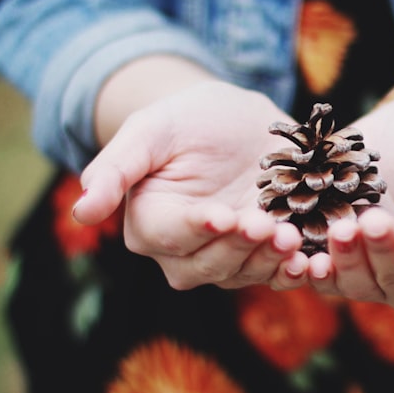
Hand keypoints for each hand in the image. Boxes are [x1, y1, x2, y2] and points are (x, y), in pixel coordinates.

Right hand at [73, 80, 306, 289]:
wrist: (236, 119)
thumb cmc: (186, 119)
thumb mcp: (151, 130)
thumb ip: (116, 168)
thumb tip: (81, 212)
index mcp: (149, 221)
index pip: (168, 236)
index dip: (196, 229)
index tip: (222, 216)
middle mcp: (184, 250)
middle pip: (206, 265)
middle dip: (238, 247)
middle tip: (268, 225)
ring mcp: (226, 256)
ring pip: (242, 273)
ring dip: (269, 260)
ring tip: (293, 237)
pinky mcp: (263, 255)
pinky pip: (275, 274)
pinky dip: (294, 272)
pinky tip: (312, 263)